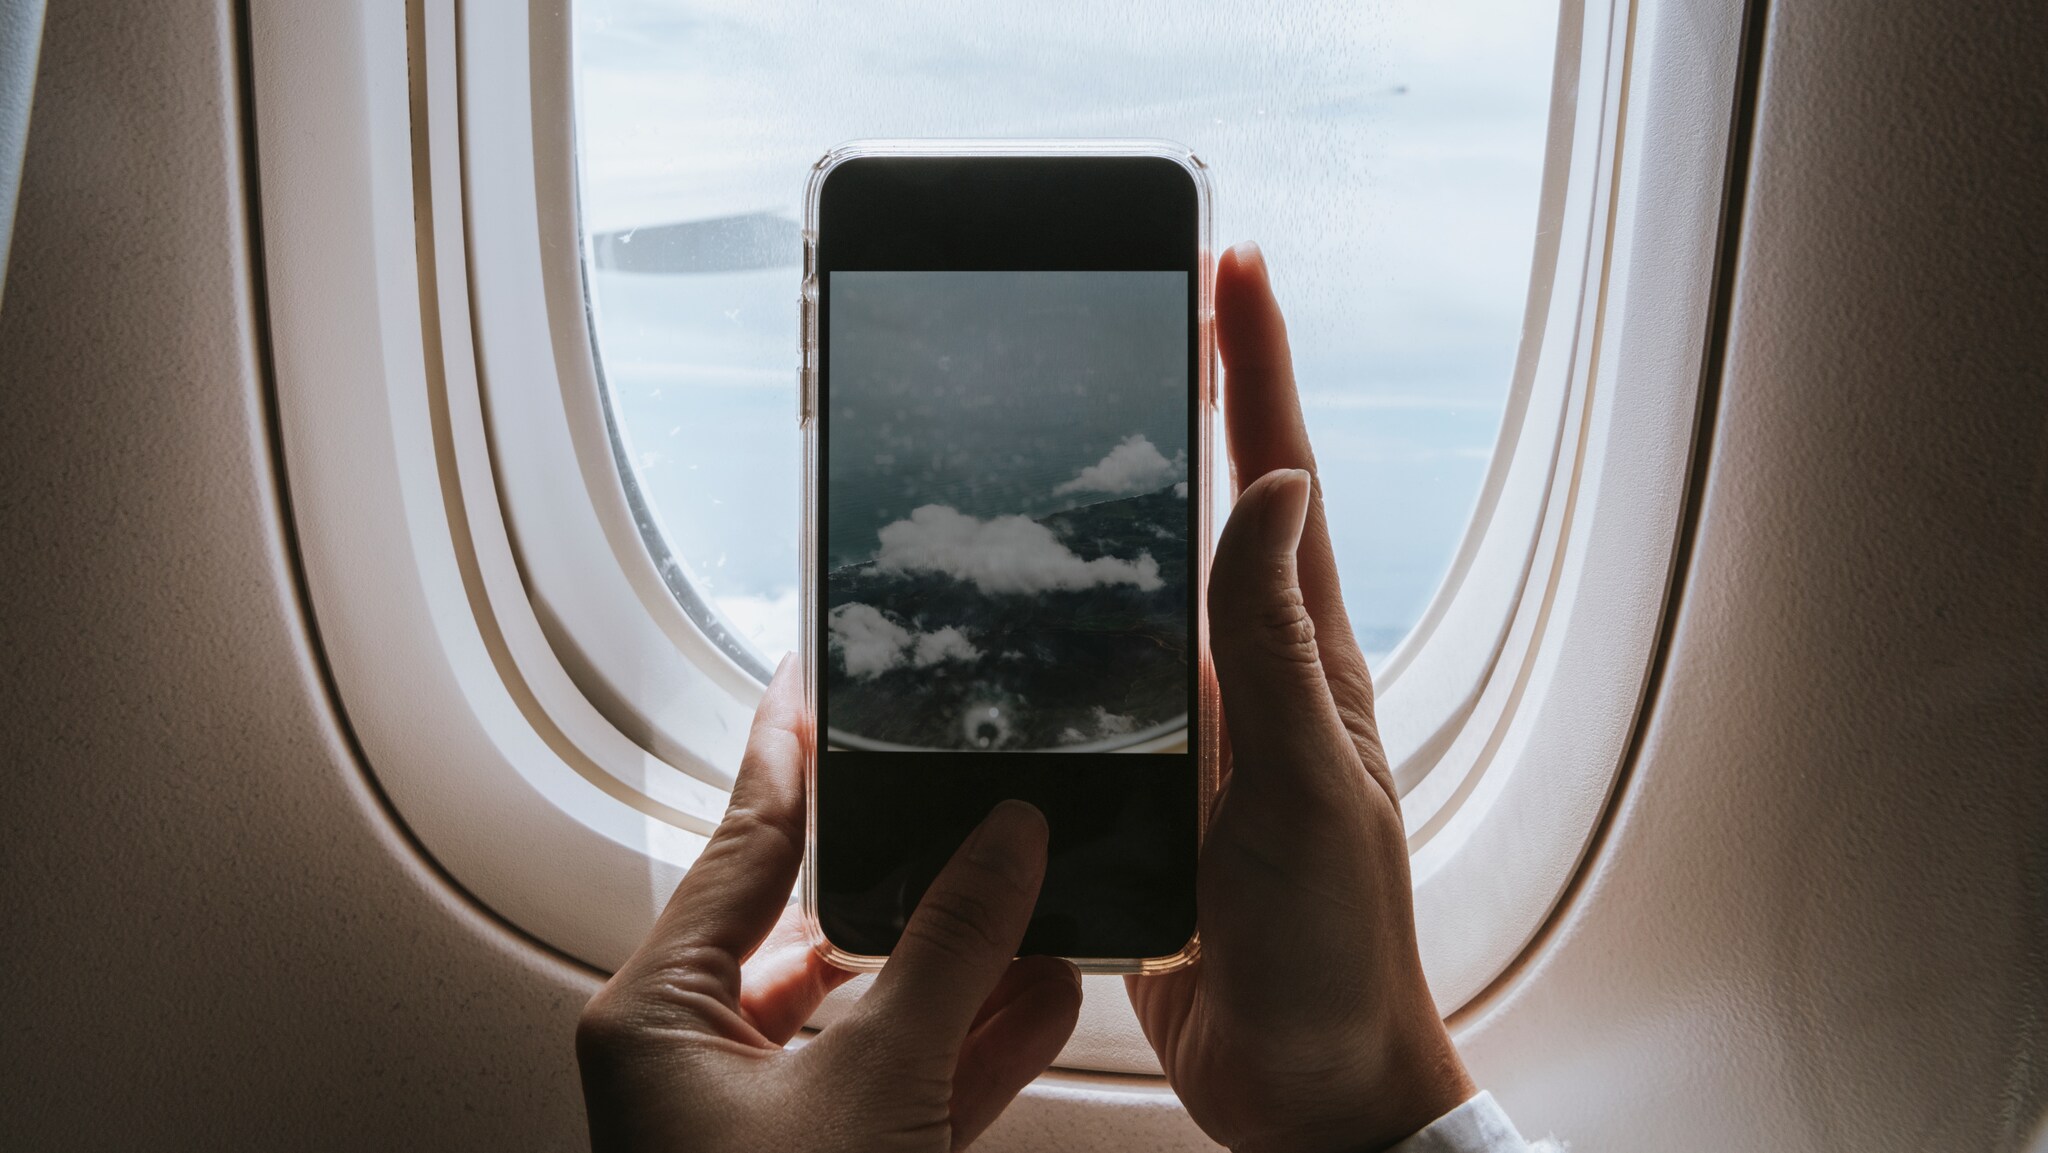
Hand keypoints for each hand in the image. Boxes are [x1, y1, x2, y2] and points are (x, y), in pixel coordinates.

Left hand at [576, 658, 1081, 1152]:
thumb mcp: (872, 1083)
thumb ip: (947, 956)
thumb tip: (1006, 843)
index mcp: (656, 1017)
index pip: (742, 844)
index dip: (790, 753)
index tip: (814, 675)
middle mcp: (693, 1058)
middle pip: (816, 924)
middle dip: (914, 875)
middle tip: (970, 798)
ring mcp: (758, 1119)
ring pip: (869, 1009)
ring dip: (963, 967)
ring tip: (1036, 900)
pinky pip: (899, 1081)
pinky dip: (970, 1046)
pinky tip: (1039, 1002)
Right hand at [1126, 243, 1475, 1152]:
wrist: (1302, 1082)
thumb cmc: (1336, 950)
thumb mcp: (1313, 789)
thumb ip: (1280, 649)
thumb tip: (1273, 491)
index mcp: (1306, 664)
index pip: (1280, 484)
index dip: (1258, 371)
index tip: (1232, 269)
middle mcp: (1250, 682)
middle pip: (1208, 515)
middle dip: (1181, 407)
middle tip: (1138, 313)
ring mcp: (1196, 737)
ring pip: (1142, 596)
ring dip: (1106, 513)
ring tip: (1047, 434)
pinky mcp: (1143, 796)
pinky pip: (1094, 691)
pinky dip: (1055, 636)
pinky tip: (1007, 615)